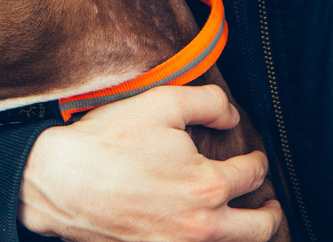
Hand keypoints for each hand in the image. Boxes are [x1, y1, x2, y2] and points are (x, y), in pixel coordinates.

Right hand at [18, 85, 282, 241]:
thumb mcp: (162, 103)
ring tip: (246, 223)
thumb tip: (231, 116)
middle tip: (271, 205)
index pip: (252, 175)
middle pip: (259, 229)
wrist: (61, 182)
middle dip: (271, 214)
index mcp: (208, 186)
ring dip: (246, 234)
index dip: (258, 162)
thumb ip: (208, 103)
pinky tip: (203, 231)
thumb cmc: (109, 142)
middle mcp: (201, 226)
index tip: (255, 158)